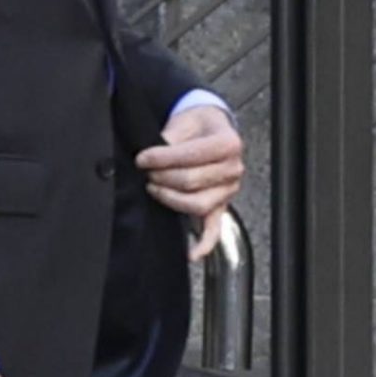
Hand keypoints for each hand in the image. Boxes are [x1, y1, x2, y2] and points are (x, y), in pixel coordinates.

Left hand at [136, 105, 244, 262]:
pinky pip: (214, 229)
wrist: (210, 128)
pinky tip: (192, 254)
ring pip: (198, 205)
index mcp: (228, 143)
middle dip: (162, 176)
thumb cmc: (197, 126)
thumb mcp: (184, 122)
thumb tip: (148, 158)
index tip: (142, 158)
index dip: (162, 158)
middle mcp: (233, 169)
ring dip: (170, 199)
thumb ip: (169, 139)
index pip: (192, 155)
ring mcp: (228, 190)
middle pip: (192, 181)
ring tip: (153, 188)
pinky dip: (204, 244)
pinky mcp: (220, 206)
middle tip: (145, 171)